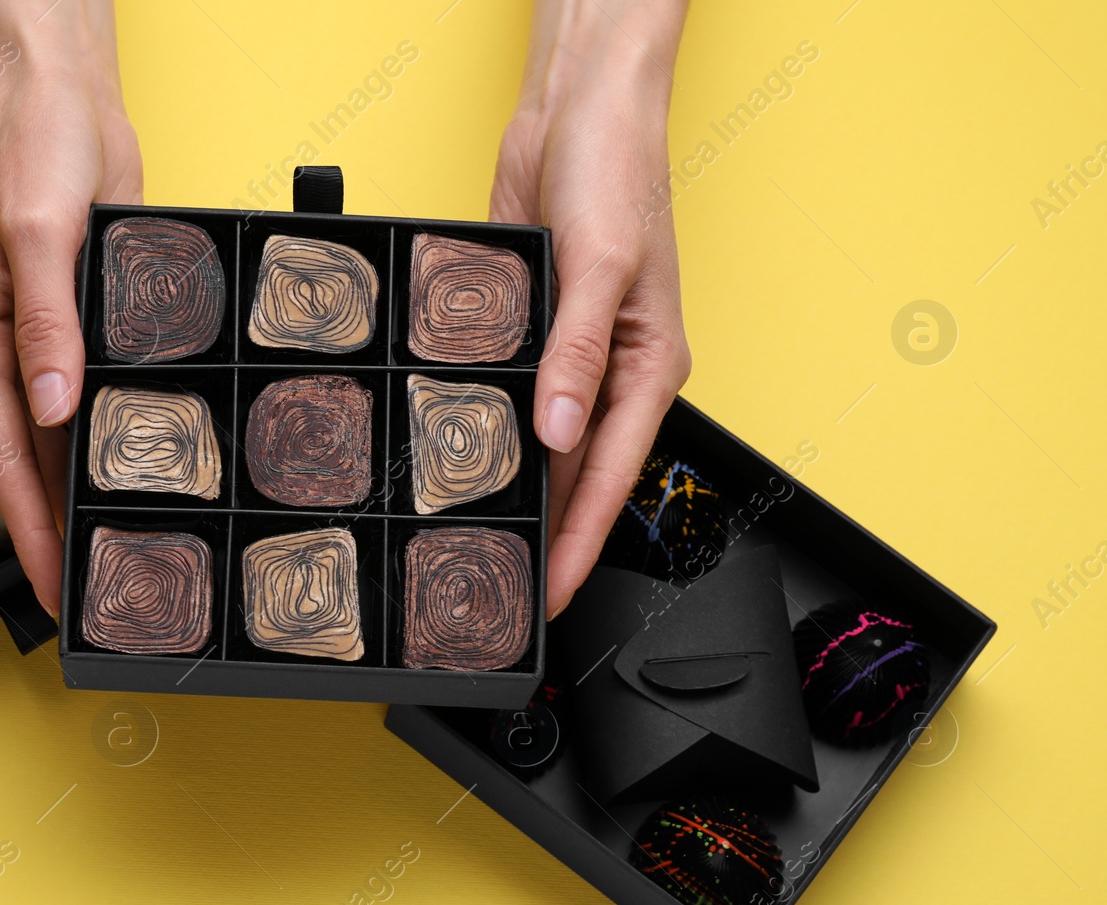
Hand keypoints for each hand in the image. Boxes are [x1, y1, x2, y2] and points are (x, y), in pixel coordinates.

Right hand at [0, 0, 140, 614]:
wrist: (64, 95)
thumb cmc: (33, 149)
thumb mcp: (38, 233)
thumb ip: (46, 323)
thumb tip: (53, 406)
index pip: (2, 456)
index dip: (29, 528)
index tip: (51, 586)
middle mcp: (1, 349)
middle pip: (23, 460)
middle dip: (51, 529)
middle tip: (87, 591)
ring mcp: (37, 338)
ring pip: (54, 437)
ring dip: (77, 493)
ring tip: (109, 548)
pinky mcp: (74, 322)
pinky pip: (84, 397)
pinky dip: (99, 440)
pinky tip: (127, 470)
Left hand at [489, 0, 690, 618]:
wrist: (578, 110)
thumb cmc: (619, 174)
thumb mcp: (602, 266)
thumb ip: (578, 354)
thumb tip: (558, 432)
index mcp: (649, 365)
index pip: (610, 476)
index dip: (580, 540)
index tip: (555, 592)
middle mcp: (610, 369)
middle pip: (576, 472)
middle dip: (548, 531)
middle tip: (507, 584)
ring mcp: (568, 353)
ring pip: (541, 440)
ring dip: (515, 485)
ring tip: (478, 537)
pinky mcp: (530, 330)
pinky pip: (509, 392)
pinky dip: (488, 424)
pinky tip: (457, 453)